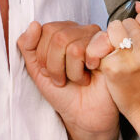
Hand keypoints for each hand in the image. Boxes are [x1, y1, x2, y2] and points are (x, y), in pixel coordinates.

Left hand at [17, 21, 118, 139]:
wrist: (83, 116)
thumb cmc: (63, 92)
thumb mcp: (37, 69)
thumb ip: (28, 46)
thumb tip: (33, 24)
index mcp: (64, 31)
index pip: (45, 29)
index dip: (43, 56)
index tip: (49, 73)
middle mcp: (81, 31)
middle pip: (58, 36)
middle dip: (55, 66)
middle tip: (64, 79)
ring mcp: (97, 38)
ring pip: (72, 46)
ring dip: (71, 72)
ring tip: (79, 79)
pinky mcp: (111, 48)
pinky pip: (90, 49)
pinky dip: (84, 70)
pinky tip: (92, 74)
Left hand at [97, 3, 139, 125]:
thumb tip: (138, 5)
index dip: (137, 30)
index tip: (139, 46)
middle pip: (123, 23)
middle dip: (123, 35)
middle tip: (128, 55)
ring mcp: (131, 59)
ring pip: (110, 30)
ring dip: (110, 41)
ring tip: (119, 58)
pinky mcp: (113, 68)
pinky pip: (99, 46)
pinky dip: (100, 54)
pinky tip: (109, 66)